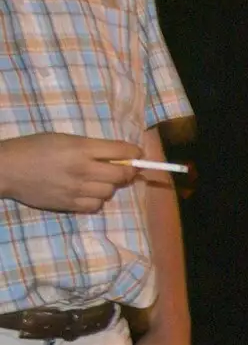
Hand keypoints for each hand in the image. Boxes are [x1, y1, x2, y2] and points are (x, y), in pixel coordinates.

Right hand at [0, 133, 140, 212]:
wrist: (6, 169)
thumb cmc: (33, 148)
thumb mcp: (63, 138)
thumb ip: (91, 147)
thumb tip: (119, 155)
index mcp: (81, 148)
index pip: (121, 151)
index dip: (134, 153)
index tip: (137, 154)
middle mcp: (83, 170)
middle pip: (122, 175)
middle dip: (127, 171)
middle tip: (122, 168)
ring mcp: (77, 190)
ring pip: (110, 191)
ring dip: (109, 185)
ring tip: (97, 179)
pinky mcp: (70, 205)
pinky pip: (96, 206)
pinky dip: (96, 199)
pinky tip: (87, 192)